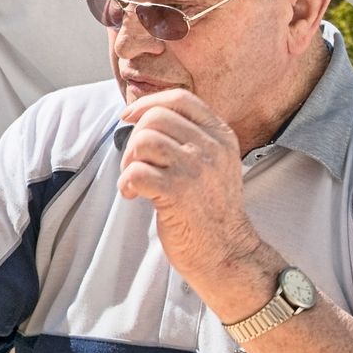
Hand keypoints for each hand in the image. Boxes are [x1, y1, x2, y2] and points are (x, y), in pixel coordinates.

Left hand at [117, 90, 268, 300]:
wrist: (226, 252)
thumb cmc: (211, 209)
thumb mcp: (215, 164)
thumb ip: (192, 137)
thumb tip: (145, 114)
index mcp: (221, 136)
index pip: (180, 99)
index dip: (147, 103)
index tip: (128, 117)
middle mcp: (211, 148)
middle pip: (155, 118)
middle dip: (135, 138)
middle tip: (135, 164)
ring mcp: (196, 169)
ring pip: (144, 140)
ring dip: (129, 161)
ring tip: (135, 181)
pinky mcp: (178, 192)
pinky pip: (136, 171)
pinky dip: (126, 183)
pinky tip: (133, 195)